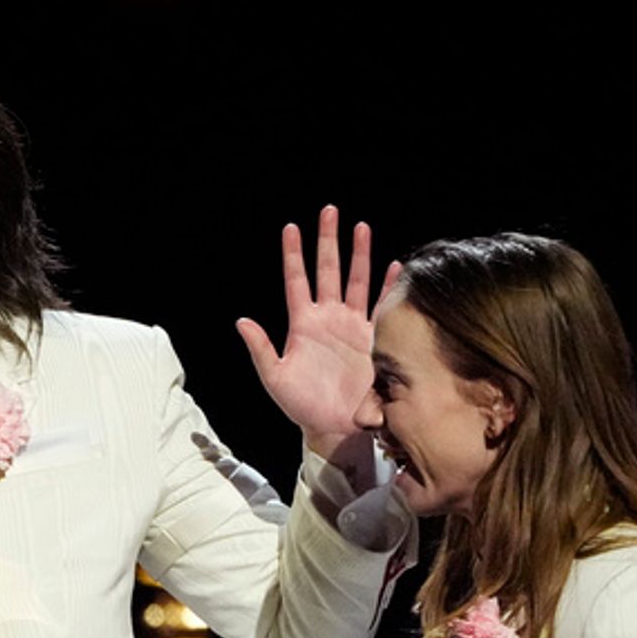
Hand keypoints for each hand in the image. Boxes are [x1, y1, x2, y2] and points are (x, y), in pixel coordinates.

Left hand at [235, 206, 400, 471]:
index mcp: (302, 324)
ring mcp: (351, 325)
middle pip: (327, 270)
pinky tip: (394, 265)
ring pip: (355, 280)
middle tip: (329, 211)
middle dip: (328, 241)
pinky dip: (388, 286)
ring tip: (360, 226)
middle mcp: (328, 318)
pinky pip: (381, 306)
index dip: (293, 254)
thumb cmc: (300, 405)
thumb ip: (261, 348)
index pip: (296, 280)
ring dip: (359, 254)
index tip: (290, 227)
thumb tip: (241, 321)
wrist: (334, 426)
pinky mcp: (373, 338)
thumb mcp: (274, 378)